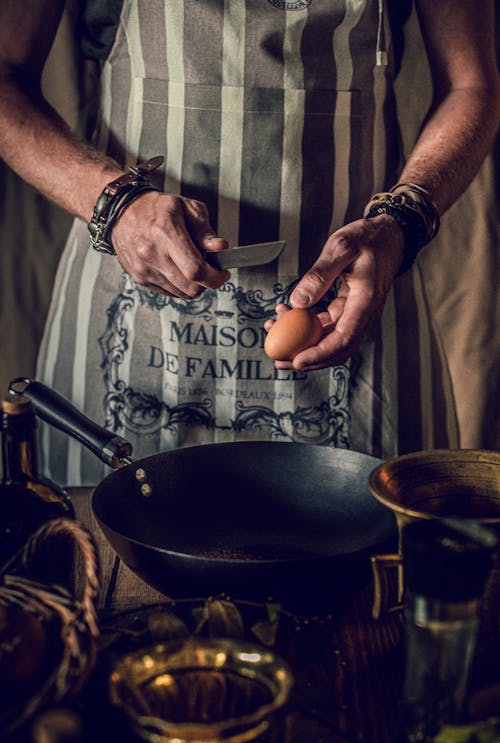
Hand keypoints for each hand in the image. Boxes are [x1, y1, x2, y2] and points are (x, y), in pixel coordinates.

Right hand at [110, 191, 229, 296]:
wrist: (122, 211)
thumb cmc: (156, 208)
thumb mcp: (187, 208)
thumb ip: (205, 230)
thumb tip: (219, 247)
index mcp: (166, 233)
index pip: (195, 270)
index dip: (215, 277)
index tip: (223, 273)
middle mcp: (152, 254)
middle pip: (190, 287)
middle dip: (207, 282)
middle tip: (211, 270)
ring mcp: (144, 269)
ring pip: (181, 293)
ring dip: (193, 284)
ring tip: (191, 265)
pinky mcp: (140, 278)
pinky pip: (168, 292)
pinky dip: (178, 285)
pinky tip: (177, 268)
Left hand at [264, 214, 404, 370]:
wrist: (388, 236)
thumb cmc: (367, 238)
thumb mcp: (342, 248)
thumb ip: (320, 274)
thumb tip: (297, 302)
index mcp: (366, 301)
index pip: (344, 339)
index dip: (320, 353)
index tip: (297, 360)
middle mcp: (364, 314)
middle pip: (336, 349)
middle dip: (307, 358)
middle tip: (278, 359)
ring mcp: (356, 314)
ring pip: (329, 340)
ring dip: (302, 342)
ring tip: (273, 329)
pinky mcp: (347, 311)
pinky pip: (326, 327)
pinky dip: (306, 326)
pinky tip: (286, 313)